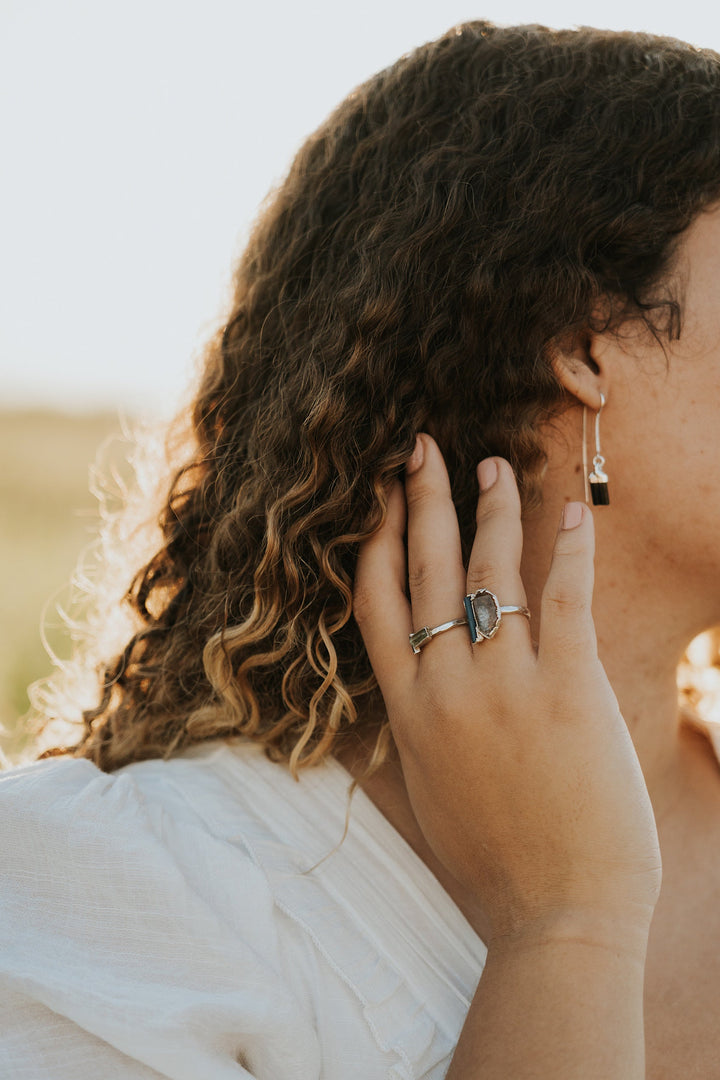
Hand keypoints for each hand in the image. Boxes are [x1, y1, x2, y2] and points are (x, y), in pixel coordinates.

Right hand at [353, 433, 661, 946]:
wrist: (556, 916)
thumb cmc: (491, 863)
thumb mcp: (422, 795)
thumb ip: (400, 738)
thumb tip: (382, 706)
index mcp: (406, 711)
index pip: (375, 603)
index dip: (374, 541)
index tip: (377, 498)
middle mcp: (445, 687)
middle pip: (425, 570)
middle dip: (421, 500)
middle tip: (420, 447)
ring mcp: (505, 685)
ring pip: (491, 572)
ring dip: (491, 510)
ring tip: (492, 466)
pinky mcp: (569, 689)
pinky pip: (567, 599)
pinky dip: (571, 548)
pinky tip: (574, 508)